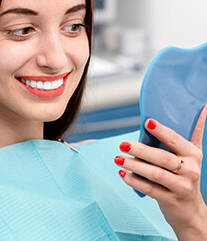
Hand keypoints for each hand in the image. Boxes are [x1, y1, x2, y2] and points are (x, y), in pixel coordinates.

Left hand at [114, 104, 206, 239]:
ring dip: (134, 165)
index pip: (176, 140)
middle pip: (162, 158)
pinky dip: (135, 181)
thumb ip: (195, 132)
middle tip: (123, 144)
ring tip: (118, 158)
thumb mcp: (193, 154)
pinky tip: (123, 174)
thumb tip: (202, 108)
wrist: (191, 210)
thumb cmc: (186, 175)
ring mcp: (180, 187)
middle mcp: (189, 170)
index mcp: (193, 155)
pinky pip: (150, 189)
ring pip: (155, 174)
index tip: (148, 123)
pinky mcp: (170, 200)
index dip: (162, 131)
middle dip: (140, 150)